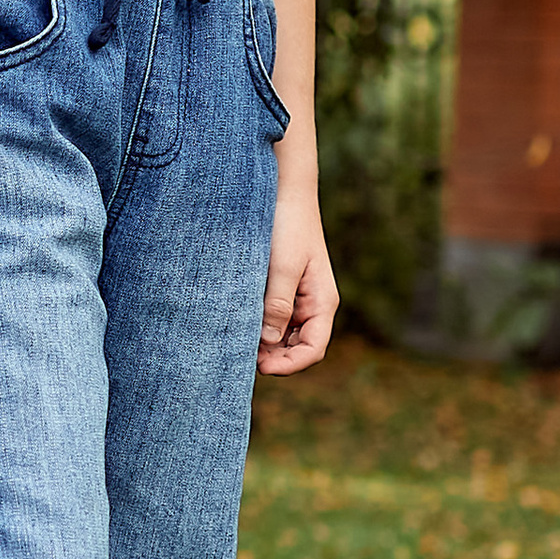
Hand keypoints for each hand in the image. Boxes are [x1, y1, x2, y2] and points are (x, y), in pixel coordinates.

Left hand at [257, 172, 337, 376]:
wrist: (284, 191)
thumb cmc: (288, 225)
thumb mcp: (283, 266)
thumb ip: (277, 305)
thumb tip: (269, 343)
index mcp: (322, 302)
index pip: (313, 349)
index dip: (290, 365)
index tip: (261, 367)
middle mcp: (313, 305)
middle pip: (298, 347)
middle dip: (274, 357)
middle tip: (241, 354)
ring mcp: (298, 298)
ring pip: (284, 335)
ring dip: (265, 343)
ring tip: (237, 339)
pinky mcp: (282, 288)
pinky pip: (273, 318)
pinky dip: (259, 325)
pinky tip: (239, 322)